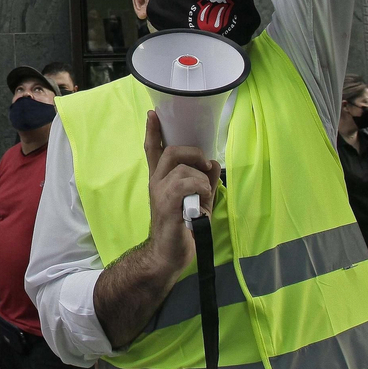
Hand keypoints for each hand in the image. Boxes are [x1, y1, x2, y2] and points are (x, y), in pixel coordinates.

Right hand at [143, 110, 220, 278]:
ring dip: (201, 179)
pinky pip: (186, 184)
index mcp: (160, 179)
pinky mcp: (166, 205)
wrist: (169, 255)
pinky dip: (200, 188)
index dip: (153, 131)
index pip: (153, 149)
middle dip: (194, 153)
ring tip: (204, 195)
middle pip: (172, 151)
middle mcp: (156, 182)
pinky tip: (202, 200)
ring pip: (183, 168)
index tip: (153, 113)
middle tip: (205, 166)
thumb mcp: (199, 200)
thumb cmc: (184, 228)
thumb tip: (214, 163)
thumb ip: (205, 181)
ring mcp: (159, 193)